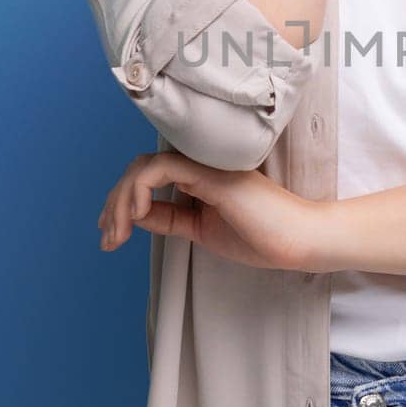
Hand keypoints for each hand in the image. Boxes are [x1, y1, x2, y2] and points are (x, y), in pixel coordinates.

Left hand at [96, 151, 327, 270]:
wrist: (299, 240)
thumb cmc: (263, 236)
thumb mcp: (201, 231)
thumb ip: (171, 219)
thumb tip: (137, 216)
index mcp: (198, 177)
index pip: (147, 177)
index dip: (121, 204)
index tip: (110, 236)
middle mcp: (198, 165)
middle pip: (138, 170)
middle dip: (113, 204)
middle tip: (106, 238)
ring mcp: (205, 166)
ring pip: (143, 168)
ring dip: (120, 201)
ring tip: (116, 233)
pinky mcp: (210, 174)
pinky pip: (160, 170)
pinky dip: (140, 191)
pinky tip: (138, 216)